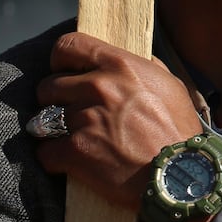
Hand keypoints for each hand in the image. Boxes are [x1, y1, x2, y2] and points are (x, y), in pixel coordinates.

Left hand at [33, 32, 203, 210]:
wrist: (179, 175)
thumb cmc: (178, 131)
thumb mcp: (171, 86)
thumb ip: (143, 68)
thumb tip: (125, 60)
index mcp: (121, 65)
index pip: (69, 46)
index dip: (62, 60)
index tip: (66, 72)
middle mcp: (99, 86)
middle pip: (48, 85)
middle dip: (57, 100)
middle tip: (74, 114)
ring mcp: (84, 118)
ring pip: (42, 119)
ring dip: (53, 130)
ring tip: (74, 138)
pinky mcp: (73, 151)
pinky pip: (44, 151)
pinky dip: (55, 158)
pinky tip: (73, 162)